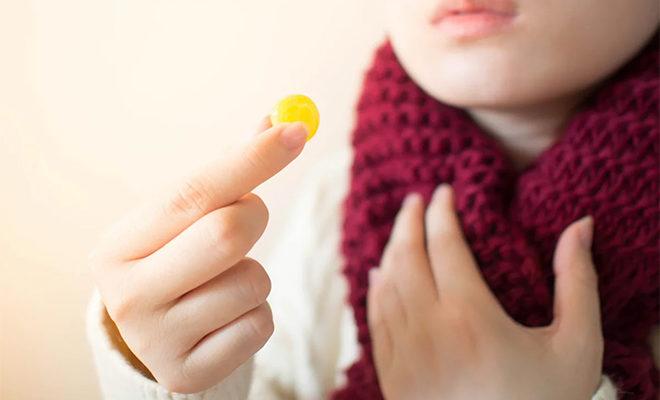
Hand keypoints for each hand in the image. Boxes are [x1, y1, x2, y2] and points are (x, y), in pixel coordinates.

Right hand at [89, 119, 308, 392]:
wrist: (158, 334)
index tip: (295, 131)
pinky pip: (260, 325)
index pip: (192, 193)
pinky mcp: (189, 373)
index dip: (251, 159)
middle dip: (255, 217)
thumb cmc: (176, 260)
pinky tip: (228, 317)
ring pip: (252, 283)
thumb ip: (229, 173)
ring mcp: (156, 341)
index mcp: (116, 246)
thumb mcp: (186, 218)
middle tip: (249, 215)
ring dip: (256, 273)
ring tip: (227, 278)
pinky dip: (258, 313)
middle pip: (226, 235)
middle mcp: (126, 295)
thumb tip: (278, 120)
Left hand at [368, 184, 603, 399]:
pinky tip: (378, 276)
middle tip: (415, 200)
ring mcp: (402, 351)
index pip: (444, 243)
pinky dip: (375, 288)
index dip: (442, 211)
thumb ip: (577, 281)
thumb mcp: (577, 347)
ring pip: (384, 283)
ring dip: (390, 249)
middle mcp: (426, 327)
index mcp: (469, 314)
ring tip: (399, 230)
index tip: (444, 191)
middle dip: (409, 221)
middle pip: (406, 256)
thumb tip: (580, 225)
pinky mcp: (391, 373)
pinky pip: (374, 317)